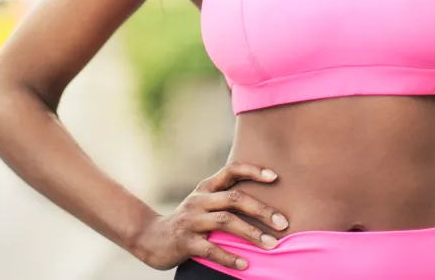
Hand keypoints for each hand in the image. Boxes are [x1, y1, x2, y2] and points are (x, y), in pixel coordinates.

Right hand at [130, 162, 288, 270]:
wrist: (151, 238)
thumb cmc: (188, 221)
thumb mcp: (204, 204)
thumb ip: (226, 199)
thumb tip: (266, 204)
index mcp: (206, 188)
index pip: (231, 170)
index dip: (253, 170)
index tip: (275, 177)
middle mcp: (199, 200)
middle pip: (234, 198)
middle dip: (261, 210)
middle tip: (283, 223)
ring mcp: (191, 220)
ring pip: (225, 221)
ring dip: (251, 233)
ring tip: (271, 245)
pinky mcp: (185, 241)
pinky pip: (211, 249)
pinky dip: (229, 257)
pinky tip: (245, 264)